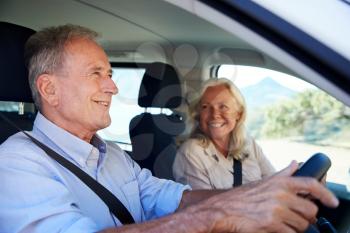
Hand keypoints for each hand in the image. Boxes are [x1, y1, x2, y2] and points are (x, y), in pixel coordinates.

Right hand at [195, 161, 338, 232]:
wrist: (223, 209)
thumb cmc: (243, 196)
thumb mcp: (264, 181)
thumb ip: (283, 173)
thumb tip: (295, 163)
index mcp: (280, 183)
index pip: (310, 185)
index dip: (326, 194)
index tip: (333, 202)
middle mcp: (281, 194)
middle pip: (310, 210)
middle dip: (307, 217)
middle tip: (299, 219)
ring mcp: (277, 210)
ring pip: (302, 225)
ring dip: (296, 227)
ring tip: (284, 224)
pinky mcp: (271, 224)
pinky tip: (278, 230)